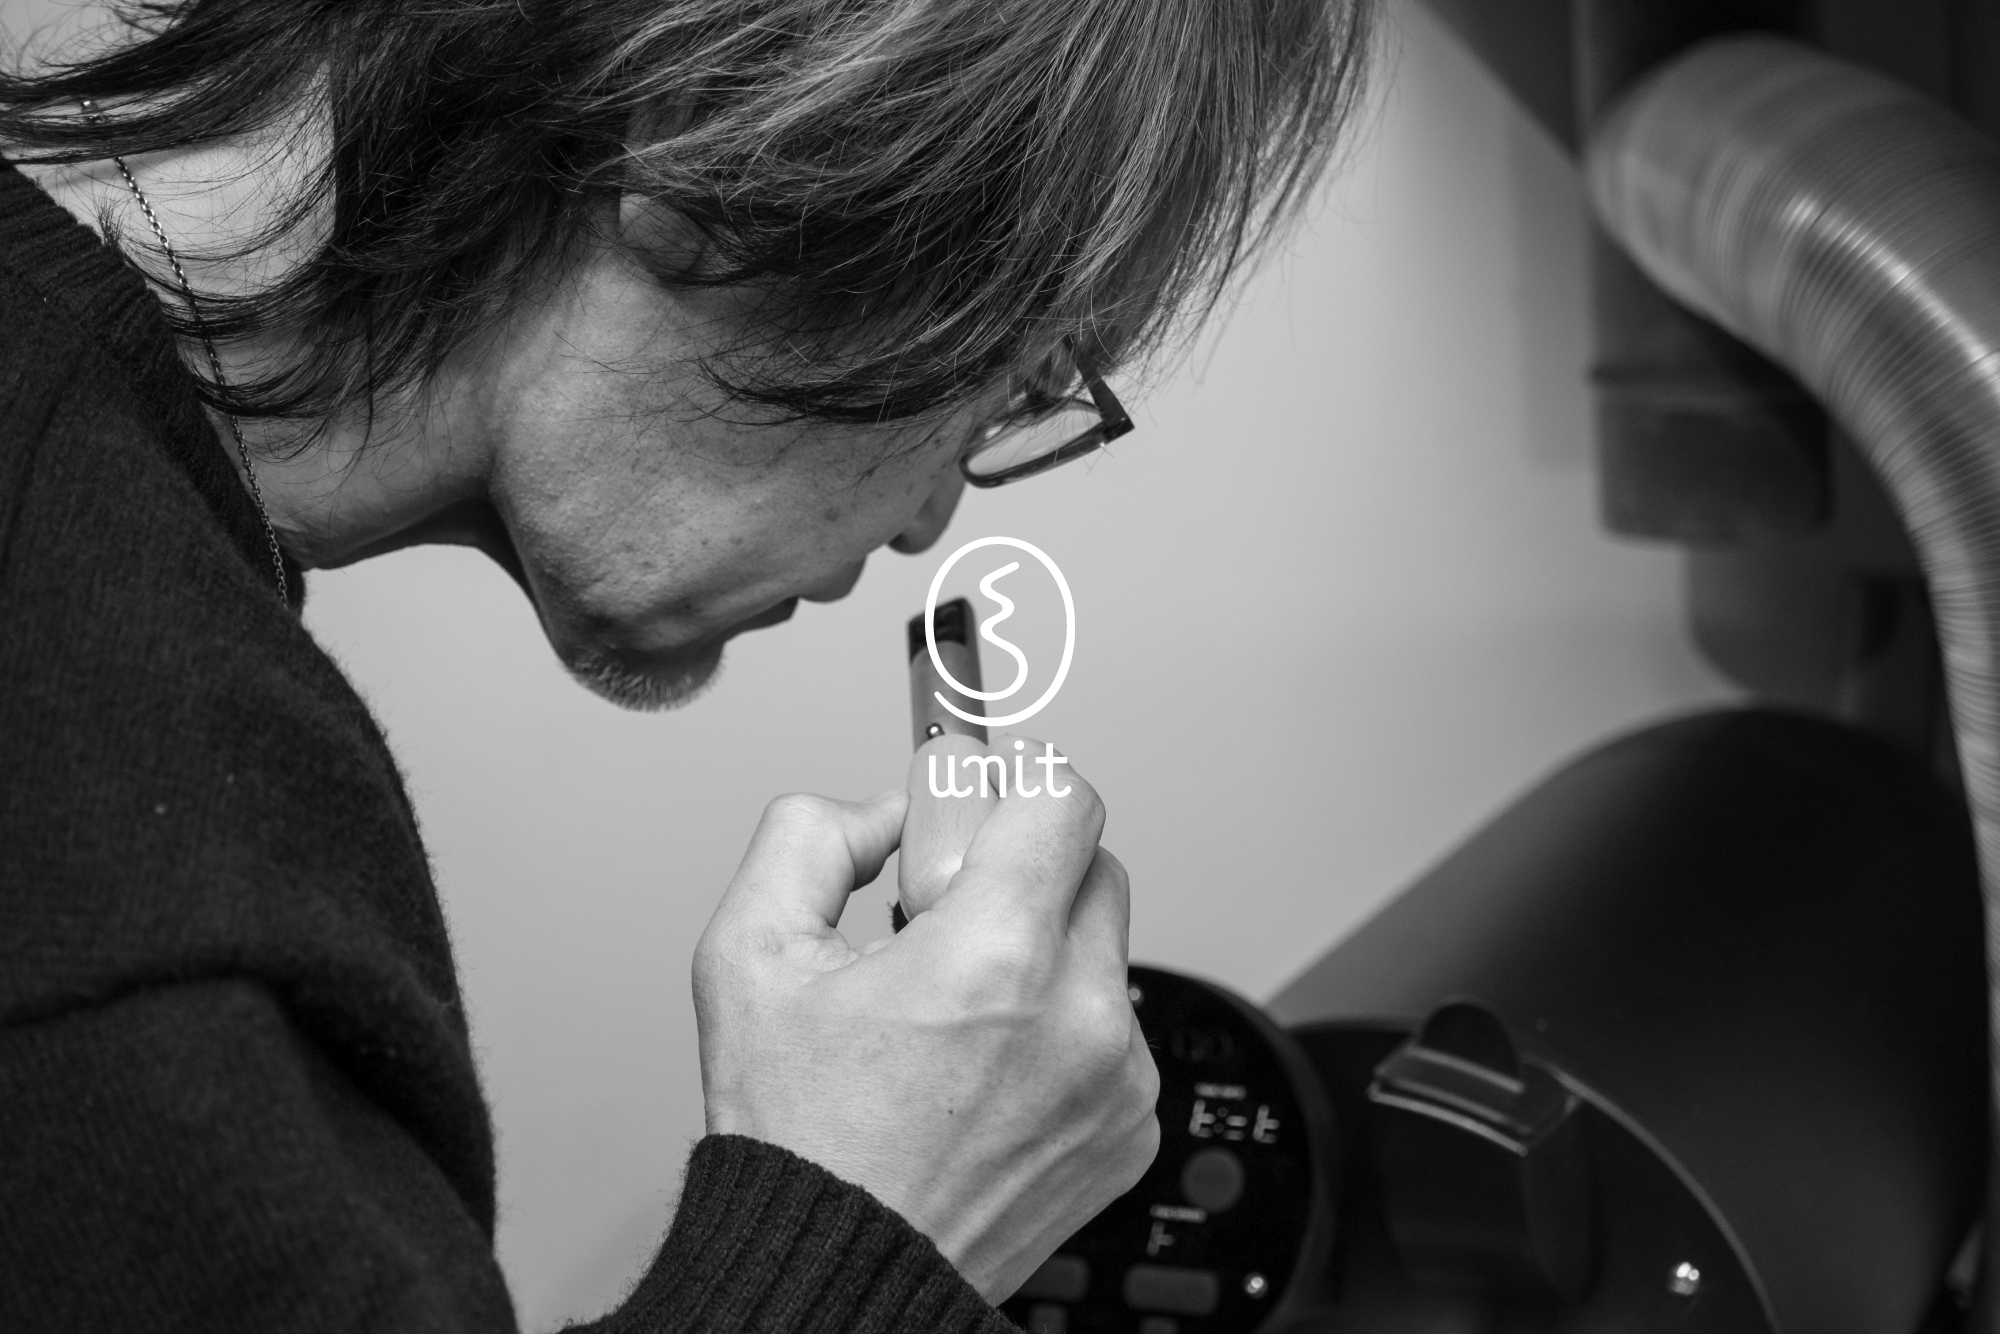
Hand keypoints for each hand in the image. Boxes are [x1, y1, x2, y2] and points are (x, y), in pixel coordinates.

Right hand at [692, 744, 1158, 1302]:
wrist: (839, 1276)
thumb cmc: (797, 1138)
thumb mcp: (748, 955)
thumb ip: (813, 836)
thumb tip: (888, 809)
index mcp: (995, 960)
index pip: (1065, 797)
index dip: (1014, 777)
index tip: (979, 794)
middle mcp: (1080, 1017)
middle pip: (1092, 865)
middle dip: (1021, 868)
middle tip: (943, 913)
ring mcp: (1119, 1079)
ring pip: (1102, 950)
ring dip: (1041, 951)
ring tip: (955, 1012)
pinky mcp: (1132, 1127)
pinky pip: (1115, 1030)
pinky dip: (1060, 1026)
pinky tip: (984, 1066)